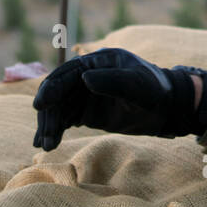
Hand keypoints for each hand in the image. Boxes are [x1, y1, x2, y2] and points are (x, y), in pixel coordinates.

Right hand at [32, 48, 206, 150]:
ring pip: (58, 107)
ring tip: (47, 145)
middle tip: (45, 136)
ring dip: (50, 125)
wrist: (166, 109)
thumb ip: (113, 81)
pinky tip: (48, 143)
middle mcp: (87, 75)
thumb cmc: (155, 91)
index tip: (41, 105)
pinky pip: (64, 119)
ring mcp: (84, 94)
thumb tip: (85, 78)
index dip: (52, 87)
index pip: (68, 73)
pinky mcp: (85, 112)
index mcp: (98, 60)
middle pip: (58, 91)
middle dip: (49, 113)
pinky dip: (55, 129)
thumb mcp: (138, 85)